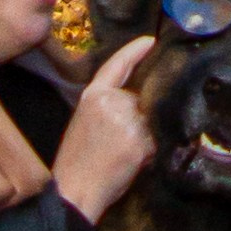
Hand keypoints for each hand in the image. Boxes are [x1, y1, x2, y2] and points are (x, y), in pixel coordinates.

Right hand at [49, 33, 158, 223]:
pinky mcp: (141, 141)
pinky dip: (149, 151)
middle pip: (140, 98)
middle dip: (139, 116)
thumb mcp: (85, 120)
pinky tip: (132, 162)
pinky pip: (155, 140)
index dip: (134, 51)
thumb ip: (108, 105)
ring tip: (124, 155)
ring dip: (145, 135)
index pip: (117, 65)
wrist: (76, 189)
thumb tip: (136, 100)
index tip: (151, 41)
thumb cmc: (77, 160)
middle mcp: (112, 102)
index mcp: (93, 95)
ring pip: (150, 120)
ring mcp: (129, 121)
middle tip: (120, 141)